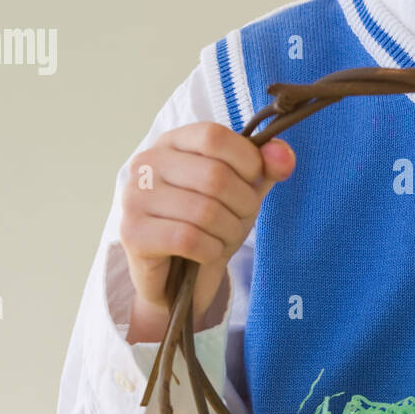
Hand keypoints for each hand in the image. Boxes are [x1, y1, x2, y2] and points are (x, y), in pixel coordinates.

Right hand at [119, 121, 295, 326]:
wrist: (178, 278)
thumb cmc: (210, 225)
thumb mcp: (244, 191)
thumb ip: (266, 168)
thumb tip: (283, 155)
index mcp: (173, 142)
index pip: (214, 136)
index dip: (247, 161)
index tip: (253, 182)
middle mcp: (147, 163)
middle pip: (214, 176)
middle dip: (243, 205)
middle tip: (240, 220)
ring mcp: (134, 197)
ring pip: (204, 212)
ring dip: (228, 232)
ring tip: (222, 238)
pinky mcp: (131, 233)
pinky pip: (188, 239)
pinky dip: (209, 250)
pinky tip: (206, 253)